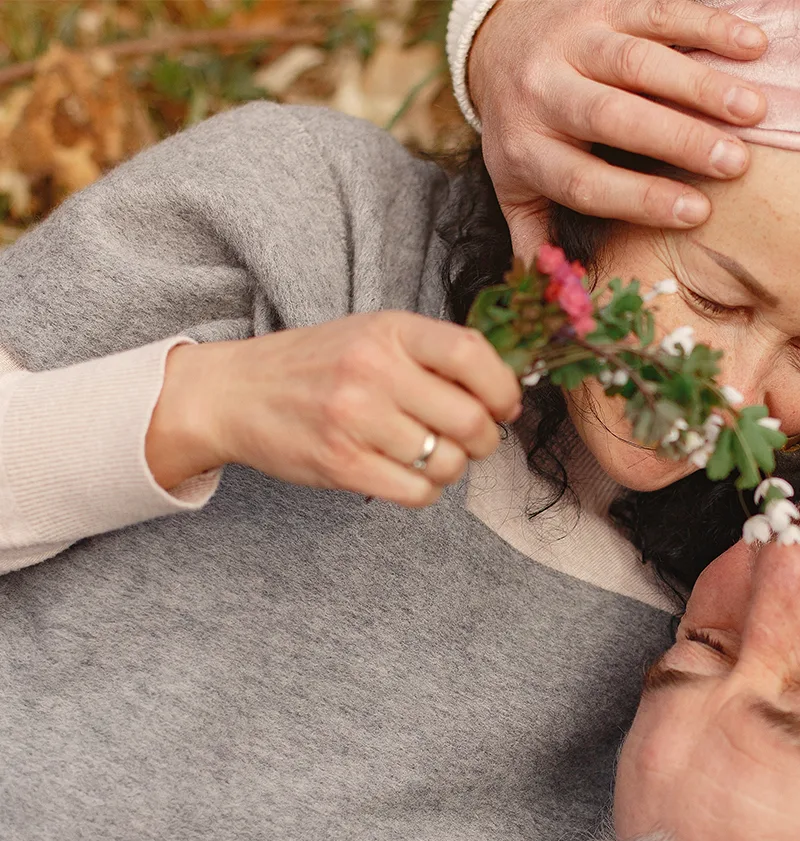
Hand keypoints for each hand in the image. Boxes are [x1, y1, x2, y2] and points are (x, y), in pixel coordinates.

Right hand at [146, 312, 521, 506]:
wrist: (235, 393)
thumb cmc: (318, 365)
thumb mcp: (374, 336)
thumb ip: (433, 354)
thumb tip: (506, 390)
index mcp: (390, 331)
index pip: (472, 354)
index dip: (503, 388)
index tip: (504, 405)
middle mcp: (373, 371)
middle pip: (470, 419)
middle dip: (486, 439)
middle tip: (473, 440)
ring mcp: (355, 420)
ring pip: (449, 462)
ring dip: (452, 467)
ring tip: (430, 454)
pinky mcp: (342, 465)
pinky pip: (417, 493)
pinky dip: (425, 490)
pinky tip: (408, 474)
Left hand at [468, 0, 768, 258]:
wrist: (496, 41)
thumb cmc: (526, 130)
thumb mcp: (517, 187)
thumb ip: (538, 240)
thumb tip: (564, 305)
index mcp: (527, 149)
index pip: (583, 180)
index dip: (639, 196)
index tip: (697, 212)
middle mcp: (544, 91)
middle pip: (611, 115)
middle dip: (676, 139)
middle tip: (736, 162)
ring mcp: (574, 41)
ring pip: (636, 60)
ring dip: (699, 83)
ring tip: (754, 109)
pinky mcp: (602, 3)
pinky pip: (657, 10)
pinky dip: (708, 23)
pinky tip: (753, 44)